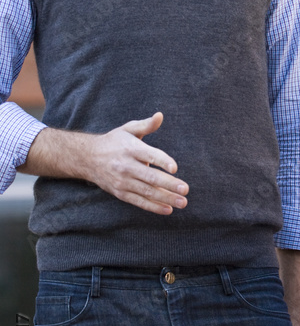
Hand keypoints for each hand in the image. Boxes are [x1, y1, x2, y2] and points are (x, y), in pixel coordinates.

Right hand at [22, 112, 187, 214]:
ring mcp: (122, 181)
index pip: (149, 155)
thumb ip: (146, 125)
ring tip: (182, 202)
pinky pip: (139, 201)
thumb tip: (160, 116)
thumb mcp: (128, 129)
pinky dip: (153, 207)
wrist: (87, 158)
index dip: (162, 161)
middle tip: (185, 189)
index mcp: (131, 148)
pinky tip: (168, 209)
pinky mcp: (120, 193)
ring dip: (165, 198)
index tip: (175, 168)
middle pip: (150, 177)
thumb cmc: (115, 142)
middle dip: (168, 184)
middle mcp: (126, 166)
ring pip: (146, 191)